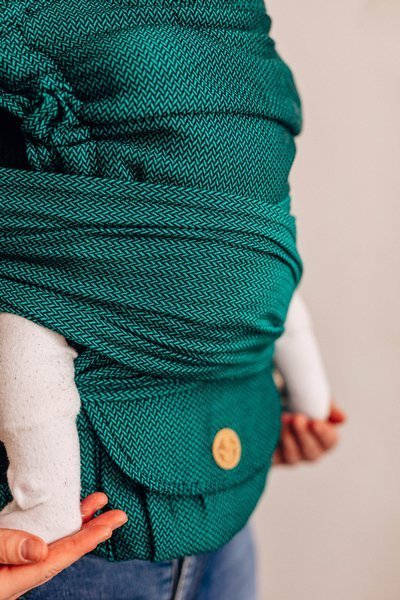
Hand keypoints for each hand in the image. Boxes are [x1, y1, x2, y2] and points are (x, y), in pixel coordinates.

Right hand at [0, 492, 126, 599]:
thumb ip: (6, 548)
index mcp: (13, 581)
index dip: (84, 542)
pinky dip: (58, 525)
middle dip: (93, 532)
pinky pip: (41, 539)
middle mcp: (19, 576)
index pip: (58, 559)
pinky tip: (69, 514)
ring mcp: (16, 567)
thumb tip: (39, 549)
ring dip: (77, 524)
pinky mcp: (12, 556)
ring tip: (98, 504)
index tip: (108, 529)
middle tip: (118, 516)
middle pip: (63, 553)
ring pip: (54, 544)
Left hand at [272, 400, 346, 465]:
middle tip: (297, 419)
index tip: (315, 422)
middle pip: (312, 452)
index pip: (330, 441)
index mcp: (324, 436)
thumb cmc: (295, 397)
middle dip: (304, 435)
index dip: (323, 434)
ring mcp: (291, 455)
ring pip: (293, 457)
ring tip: (283, 419)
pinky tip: (271, 431)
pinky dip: (272, 446)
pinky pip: (274, 459)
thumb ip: (328, 405)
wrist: (270, 397)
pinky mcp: (273, 457)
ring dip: (288, 439)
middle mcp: (309, 449)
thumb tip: (342, 419)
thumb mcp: (312, 395)